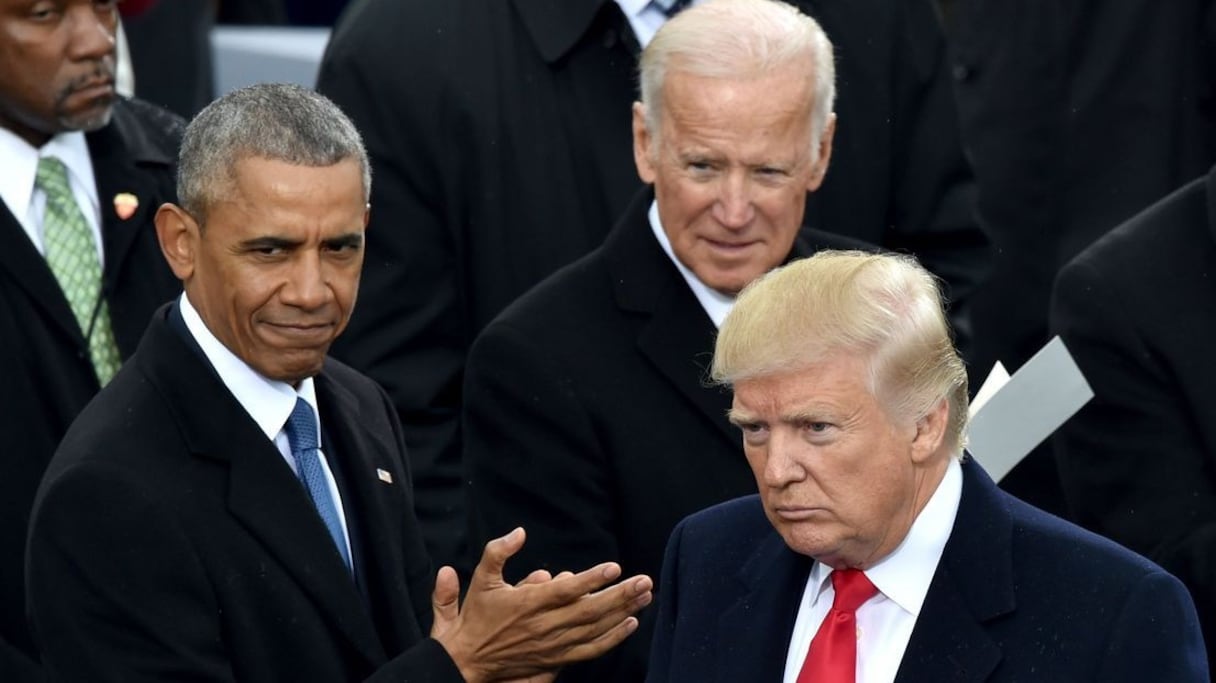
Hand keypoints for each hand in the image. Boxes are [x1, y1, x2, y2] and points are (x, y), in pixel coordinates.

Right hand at [430, 528, 652, 682]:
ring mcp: (552, 645)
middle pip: (588, 611)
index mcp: (527, 604)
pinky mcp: (556, 659)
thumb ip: (498, 552)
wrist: (467, 661)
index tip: (614, 567)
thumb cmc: (477, 616)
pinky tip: (630, 624)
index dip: (590, 580)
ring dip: (622, 613)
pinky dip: (612, 639)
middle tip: (645, 581)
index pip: (565, 592)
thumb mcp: (481, 578)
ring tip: (645, 596)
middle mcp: (543, 626)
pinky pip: (590, 651)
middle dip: (620, 595)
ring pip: (594, 630)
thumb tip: (519, 532)